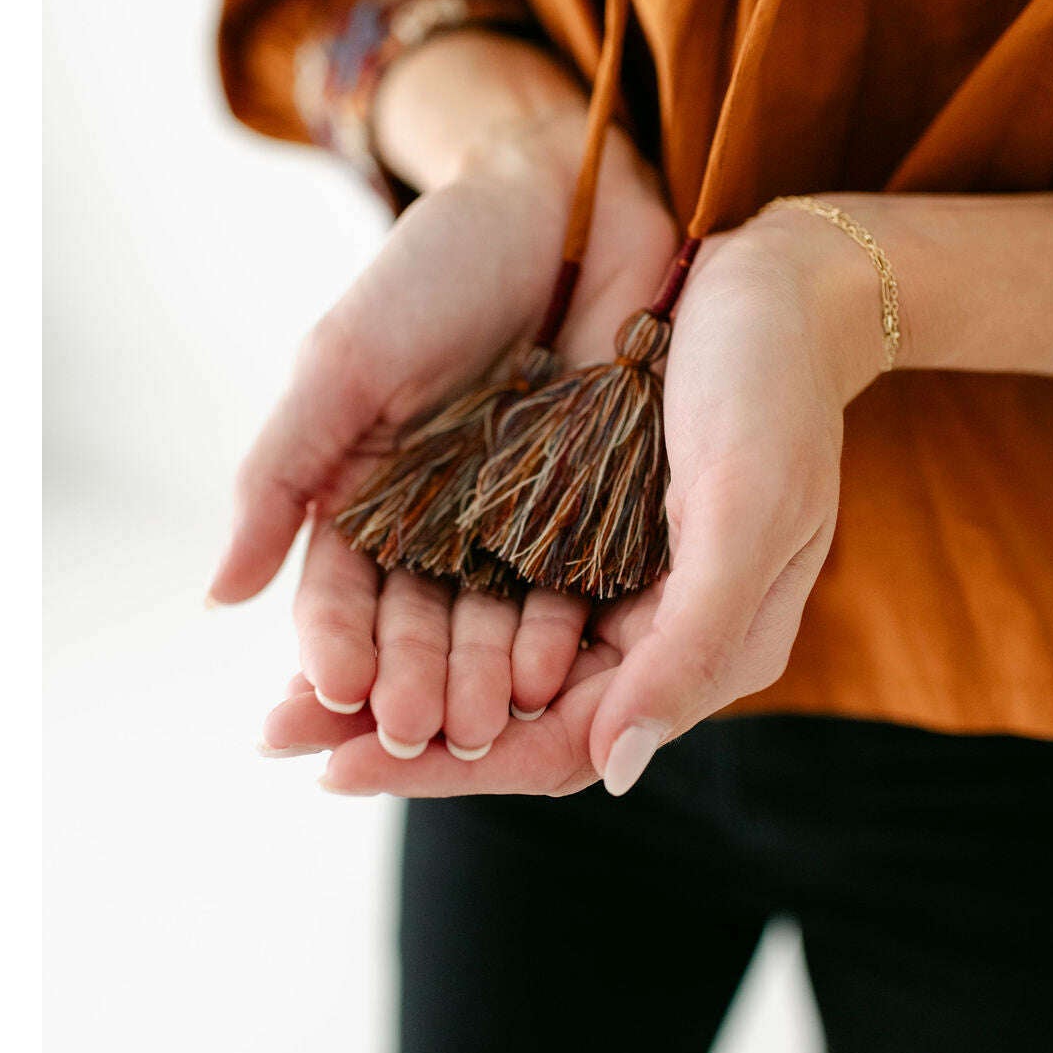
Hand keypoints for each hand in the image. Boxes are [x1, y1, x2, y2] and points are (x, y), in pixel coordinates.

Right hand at [209, 32, 677, 758]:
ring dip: (482, 675)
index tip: (330, 690)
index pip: (338, 590)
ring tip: (483, 723)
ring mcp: (513, 520)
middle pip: (415, 622)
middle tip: (415, 732)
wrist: (563, 202)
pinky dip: (556, 627)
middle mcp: (436, 520)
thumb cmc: (437, 267)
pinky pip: (569, 584)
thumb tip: (219, 594)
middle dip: (411, 678)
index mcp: (364, 490)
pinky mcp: (588, 510)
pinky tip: (552, 668)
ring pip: (490, 619)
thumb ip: (282, 473)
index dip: (333, 641)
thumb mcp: (344, 363)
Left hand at [272, 198, 888, 795]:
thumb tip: (612, 771)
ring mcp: (602, 581)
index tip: (338, 768)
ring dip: (392, 673)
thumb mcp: (747, 510)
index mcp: (698, 650)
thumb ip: (691, 644)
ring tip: (291, 689)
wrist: (772, 281)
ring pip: (482, 659)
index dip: (452, 769)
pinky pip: (480, 591)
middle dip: (395, 731)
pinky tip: (347, 609)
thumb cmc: (773, 388)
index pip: (562, 746)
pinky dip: (415, 609)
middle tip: (279, 734)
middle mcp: (643, 633)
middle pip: (506, 717)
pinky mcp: (570, 525)